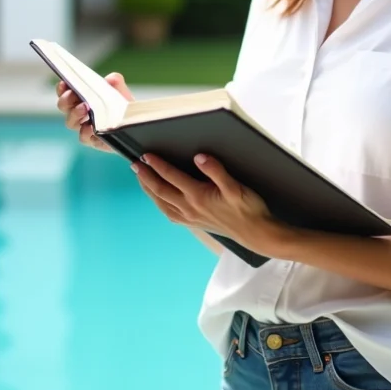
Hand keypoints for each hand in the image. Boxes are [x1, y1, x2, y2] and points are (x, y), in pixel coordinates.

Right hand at [55, 73, 132, 152]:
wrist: (132, 123)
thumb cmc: (121, 106)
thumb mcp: (120, 91)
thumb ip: (116, 82)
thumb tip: (111, 79)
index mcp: (80, 98)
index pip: (64, 92)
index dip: (61, 88)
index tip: (65, 82)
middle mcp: (78, 113)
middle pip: (63, 106)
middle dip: (66, 99)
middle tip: (74, 94)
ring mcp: (83, 127)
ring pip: (70, 122)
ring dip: (75, 113)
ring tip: (85, 108)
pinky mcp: (93, 140)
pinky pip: (84, 137)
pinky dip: (86, 132)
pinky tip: (92, 127)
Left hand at [133, 152, 283, 255]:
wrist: (256, 233)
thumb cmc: (248, 208)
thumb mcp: (235, 186)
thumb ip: (216, 171)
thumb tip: (199, 157)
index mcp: (198, 196)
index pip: (171, 177)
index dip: (157, 165)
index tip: (146, 155)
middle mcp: (190, 208)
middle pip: (161, 191)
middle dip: (146, 177)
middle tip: (134, 165)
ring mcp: (190, 218)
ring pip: (162, 203)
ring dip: (149, 190)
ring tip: (141, 179)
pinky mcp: (194, 223)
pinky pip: (169, 213)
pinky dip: (159, 204)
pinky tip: (159, 200)